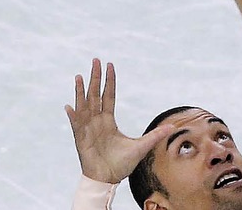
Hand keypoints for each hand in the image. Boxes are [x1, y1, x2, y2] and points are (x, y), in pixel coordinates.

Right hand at [65, 59, 171, 183]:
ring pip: (84, 105)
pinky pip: (76, 126)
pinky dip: (73, 116)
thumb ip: (155, 135)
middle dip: (95, 77)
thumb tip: (172, 127)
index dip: (109, 80)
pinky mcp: (81, 140)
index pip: (109, 95)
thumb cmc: (121, 164)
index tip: (110, 65)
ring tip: (79, 76)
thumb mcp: (141, 146)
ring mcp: (88, 129)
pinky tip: (69, 106)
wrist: (108, 180)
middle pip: (96, 94)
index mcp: (108, 120)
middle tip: (96, 60)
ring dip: (81, 91)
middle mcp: (97, 121)